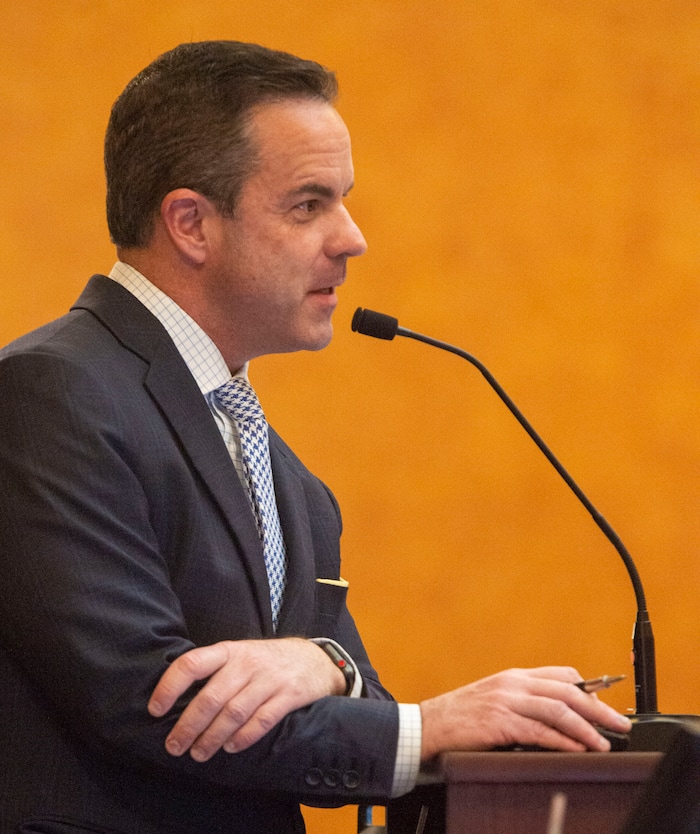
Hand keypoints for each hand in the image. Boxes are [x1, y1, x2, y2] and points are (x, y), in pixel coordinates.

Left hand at [148, 638, 345, 760]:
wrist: (315, 659)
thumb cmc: (267, 661)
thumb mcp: (240, 654)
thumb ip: (214, 671)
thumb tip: (175, 700)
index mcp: (229, 650)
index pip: (192, 663)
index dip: (170, 686)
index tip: (155, 709)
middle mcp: (247, 662)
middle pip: (211, 696)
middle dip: (189, 725)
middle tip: (174, 746)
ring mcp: (269, 679)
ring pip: (234, 712)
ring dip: (212, 737)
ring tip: (199, 754)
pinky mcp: (289, 695)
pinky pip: (262, 720)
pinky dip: (243, 738)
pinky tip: (230, 748)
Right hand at [419, 666, 631, 759]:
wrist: (426, 726)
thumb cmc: (459, 717)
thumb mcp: (494, 700)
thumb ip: (522, 702)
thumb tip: (557, 717)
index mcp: (514, 676)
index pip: (561, 674)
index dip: (589, 689)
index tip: (606, 704)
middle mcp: (513, 683)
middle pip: (567, 691)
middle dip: (598, 708)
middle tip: (619, 724)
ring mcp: (506, 701)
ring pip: (557, 710)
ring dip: (586, 727)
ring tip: (603, 742)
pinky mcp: (499, 722)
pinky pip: (539, 731)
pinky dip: (562, 741)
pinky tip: (576, 749)